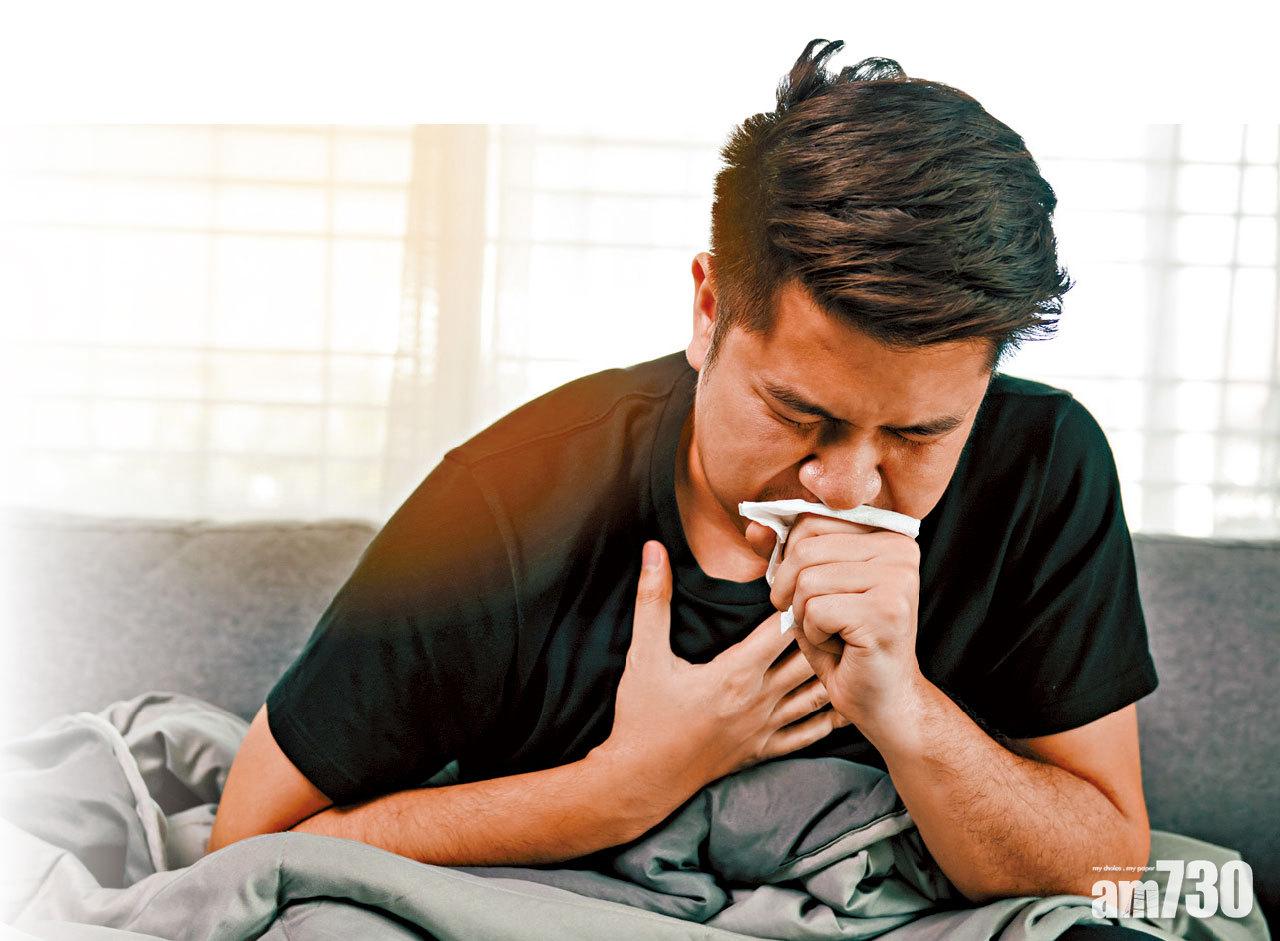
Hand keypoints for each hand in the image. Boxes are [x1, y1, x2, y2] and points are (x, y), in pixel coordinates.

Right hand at [594, 540, 850, 804]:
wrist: (641, 780)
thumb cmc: (641, 717)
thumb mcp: (643, 654)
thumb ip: (652, 598)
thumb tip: (652, 550)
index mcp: (734, 673)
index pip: (782, 630)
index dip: (797, 602)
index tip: (805, 580)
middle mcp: (758, 700)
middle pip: (809, 659)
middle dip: (824, 631)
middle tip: (840, 606)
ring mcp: (765, 729)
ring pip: (816, 695)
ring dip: (834, 670)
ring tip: (852, 645)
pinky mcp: (764, 751)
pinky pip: (809, 734)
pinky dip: (830, 716)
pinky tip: (845, 699)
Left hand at [767, 513, 924, 739]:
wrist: (881, 700)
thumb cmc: (845, 644)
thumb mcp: (811, 588)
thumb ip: (786, 552)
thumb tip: (754, 527)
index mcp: (886, 534)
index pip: (811, 522)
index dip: (789, 560)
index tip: (805, 591)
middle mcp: (899, 549)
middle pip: (805, 549)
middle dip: (792, 591)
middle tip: (816, 619)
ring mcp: (897, 579)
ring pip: (807, 581)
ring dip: (805, 617)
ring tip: (833, 633)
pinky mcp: (886, 611)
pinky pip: (816, 611)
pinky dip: (815, 636)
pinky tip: (842, 648)